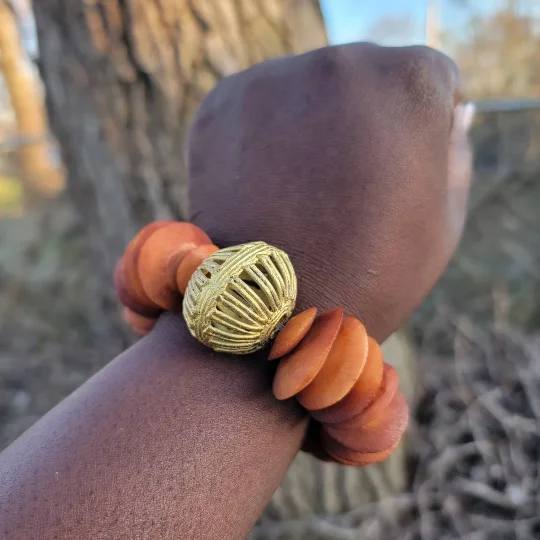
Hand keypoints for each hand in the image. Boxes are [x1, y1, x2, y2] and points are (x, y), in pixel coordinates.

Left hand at [187, 43, 472, 342]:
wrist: (273, 314)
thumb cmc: (372, 275)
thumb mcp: (443, 220)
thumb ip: (455, 151)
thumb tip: (454, 110)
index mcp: (409, 84)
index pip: (428, 80)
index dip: (416, 132)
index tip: (395, 173)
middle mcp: (338, 62)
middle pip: (364, 77)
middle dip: (363, 121)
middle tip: (345, 187)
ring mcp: (272, 79)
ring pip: (307, 87)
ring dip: (312, 124)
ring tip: (304, 192)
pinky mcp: (222, 104)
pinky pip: (260, 105)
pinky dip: (267, 134)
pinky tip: (268, 184)